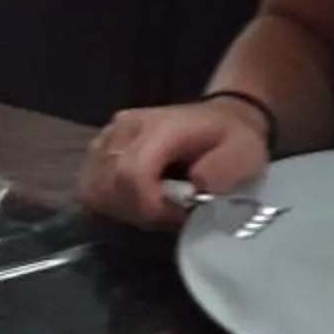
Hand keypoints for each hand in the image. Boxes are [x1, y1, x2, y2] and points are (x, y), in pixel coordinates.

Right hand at [80, 97, 273, 228]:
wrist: (219, 117)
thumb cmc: (232, 139)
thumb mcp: (245, 152)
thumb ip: (222, 170)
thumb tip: (194, 188)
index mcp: (162, 127)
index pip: (132, 173)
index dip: (150, 207)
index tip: (178, 216)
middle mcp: (126, 127)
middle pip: (109, 184)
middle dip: (138, 212)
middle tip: (169, 214)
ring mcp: (109, 134)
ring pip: (93, 186)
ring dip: (121, 208)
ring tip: (153, 207)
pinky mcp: (101, 144)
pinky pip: (88, 183)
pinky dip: (108, 200)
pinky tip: (135, 200)